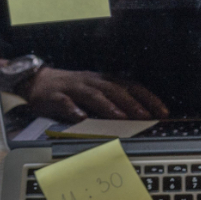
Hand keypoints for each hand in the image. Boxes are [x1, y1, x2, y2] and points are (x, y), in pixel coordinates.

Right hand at [24, 68, 168, 122]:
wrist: (37, 82)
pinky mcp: (55, 97)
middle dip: (132, 103)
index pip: (131, 86)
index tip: (163, 111)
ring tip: (121, 117)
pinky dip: (73, 110)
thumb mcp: (96, 92)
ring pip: (93, 95)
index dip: (148, 98)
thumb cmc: (71, 91)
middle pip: (115, 90)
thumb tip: (140, 118)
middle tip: (147, 116)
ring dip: (108, 106)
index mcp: (104, 81)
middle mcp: (92, 82)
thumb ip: (115, 103)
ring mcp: (74, 88)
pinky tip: (81, 118)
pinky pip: (65, 102)